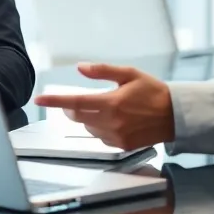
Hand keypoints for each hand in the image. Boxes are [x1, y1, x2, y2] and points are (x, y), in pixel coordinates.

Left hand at [33, 63, 174, 149]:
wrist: (175, 115)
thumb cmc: (153, 91)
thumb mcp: (129, 74)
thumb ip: (102, 70)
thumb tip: (80, 67)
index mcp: (111, 103)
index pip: (74, 102)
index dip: (54, 101)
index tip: (39, 99)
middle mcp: (111, 122)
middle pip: (78, 116)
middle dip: (72, 107)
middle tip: (77, 99)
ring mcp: (116, 137)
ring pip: (88, 128)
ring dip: (88, 118)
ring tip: (107, 108)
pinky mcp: (122, 146)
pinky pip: (101, 137)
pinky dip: (100, 128)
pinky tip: (115, 120)